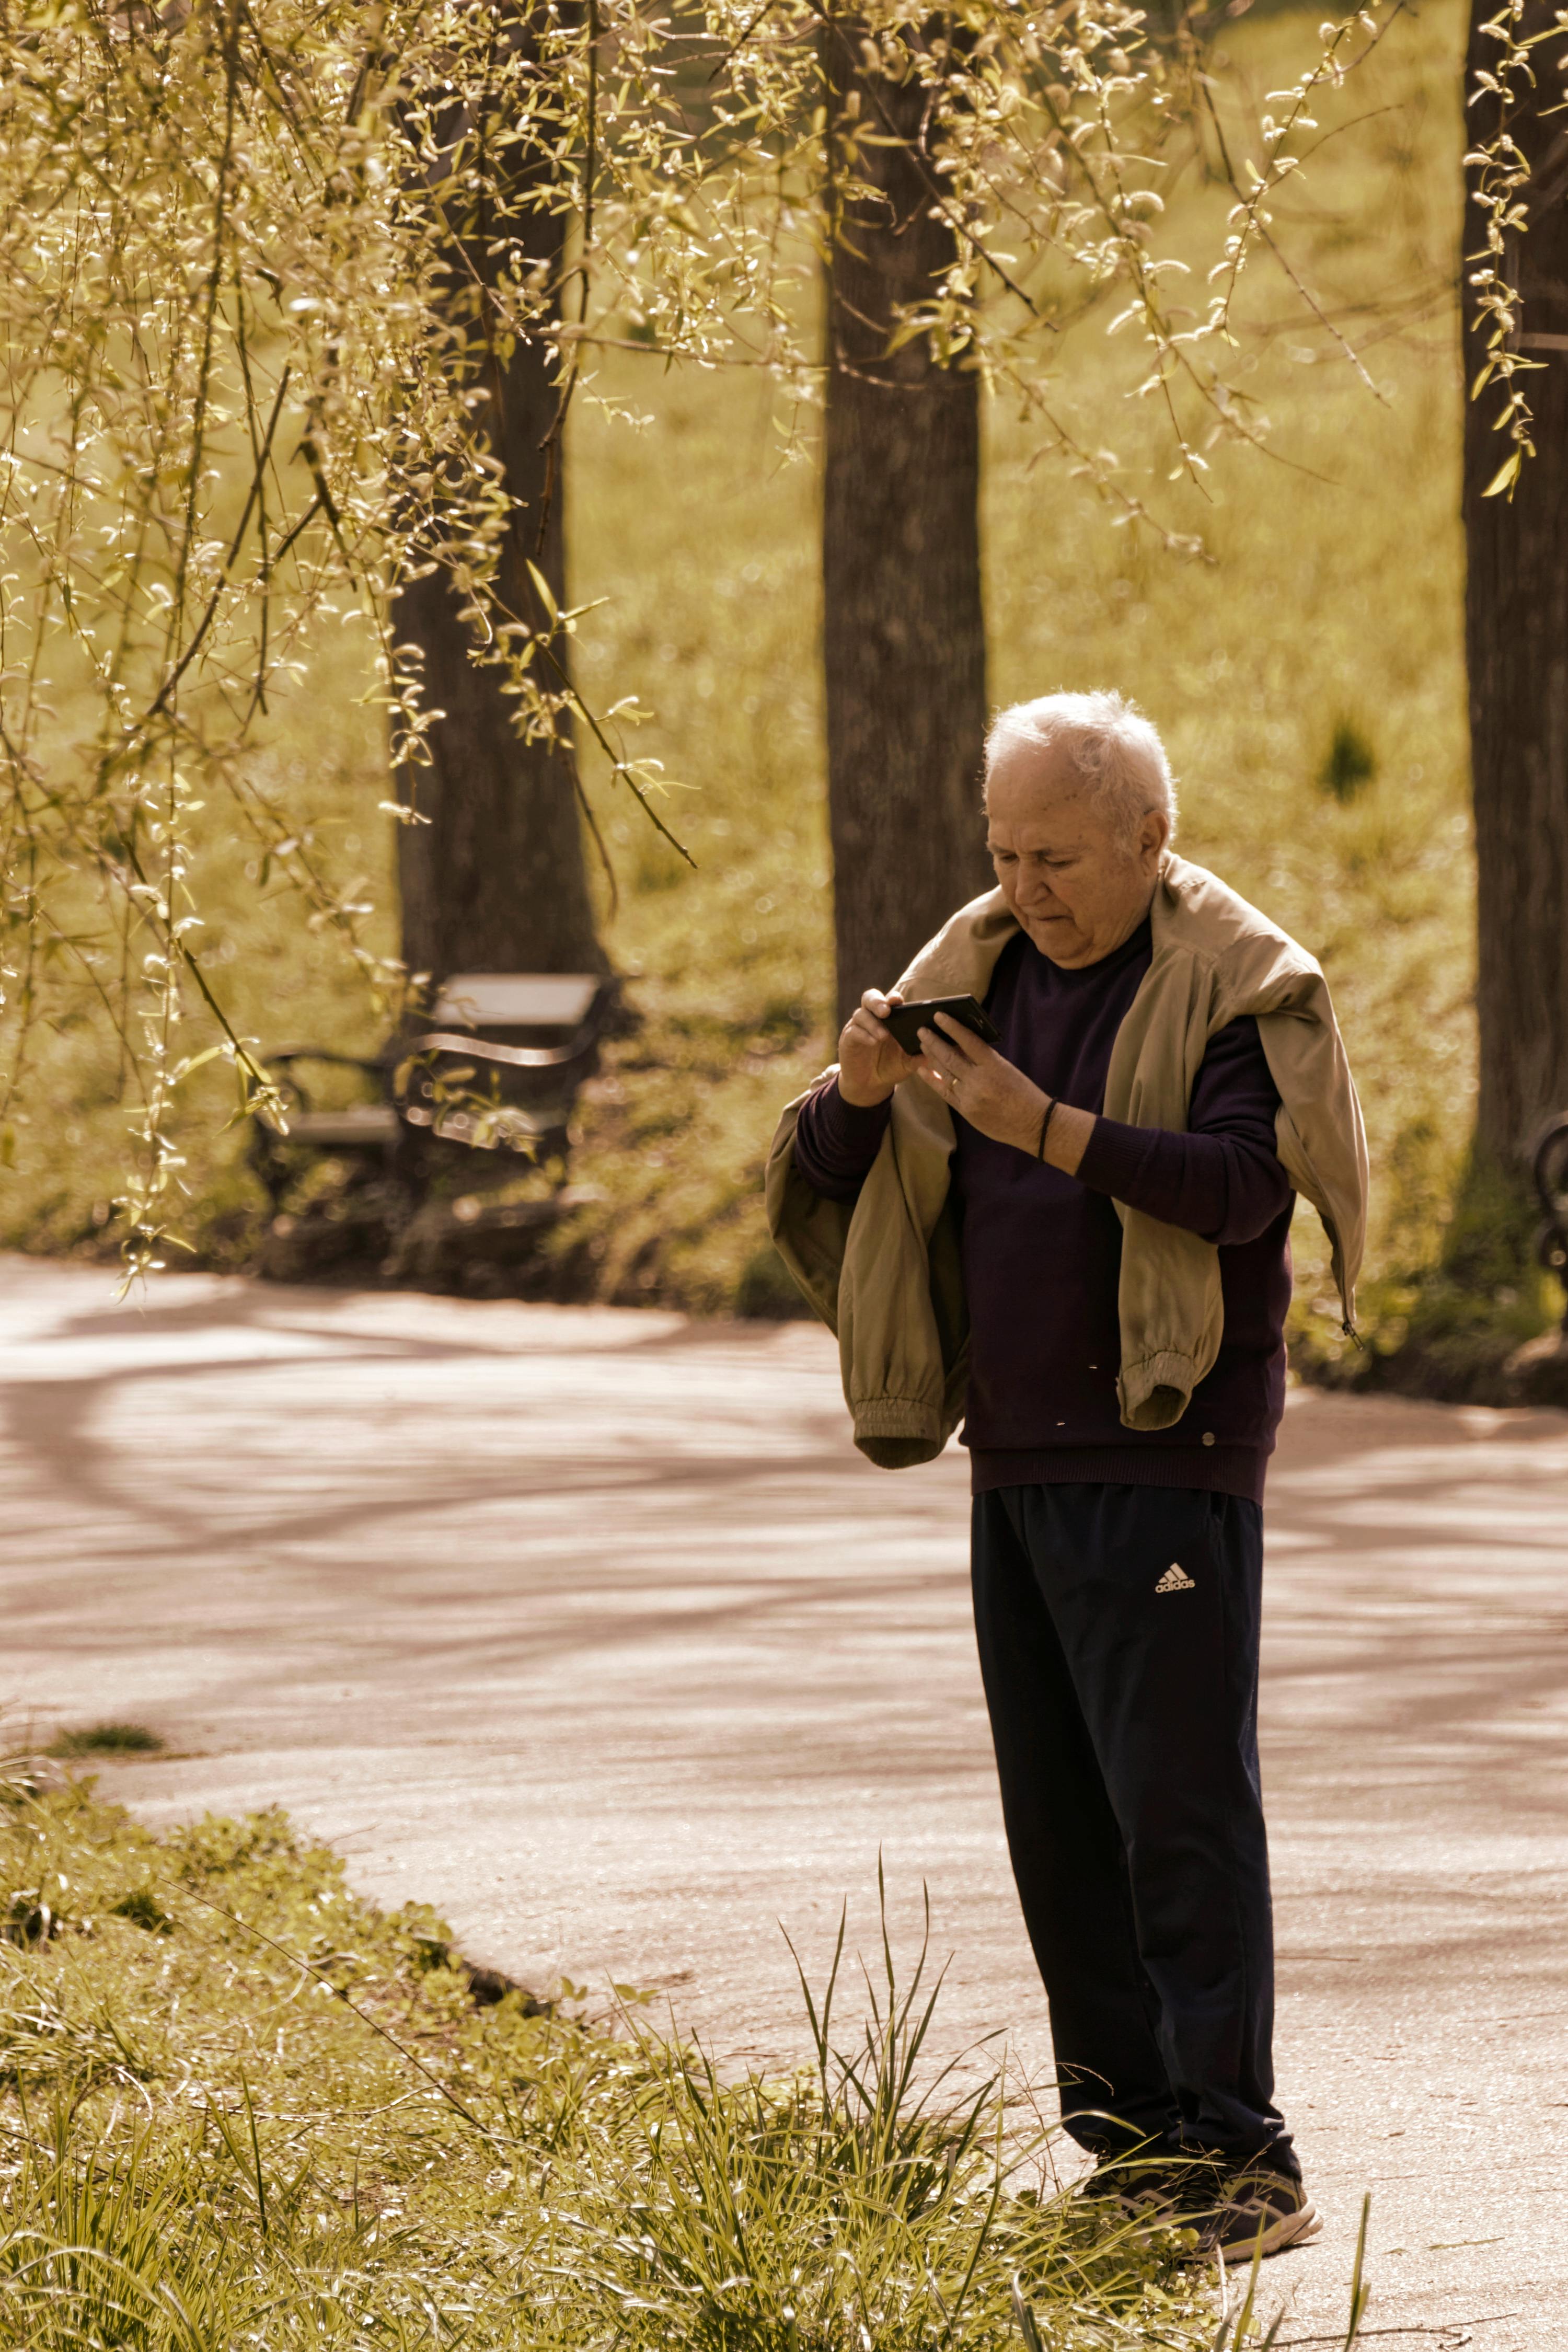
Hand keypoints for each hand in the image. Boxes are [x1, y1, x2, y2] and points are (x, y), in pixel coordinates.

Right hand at [837, 990, 922, 1106]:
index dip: (894, 998)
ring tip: (883, 1035)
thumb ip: (919, 1056)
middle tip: (886, 1011)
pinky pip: (853, 1031)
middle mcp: (872, 1018)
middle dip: (878, 1002)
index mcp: (889, 1019)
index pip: (890, 1001)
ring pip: (860, 1014)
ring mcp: (858, 1027)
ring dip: (873, 1023)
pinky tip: (873, 1042)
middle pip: (870, 998)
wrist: (870, 1085)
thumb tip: (934, 1051)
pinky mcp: (848, 1039)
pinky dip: (864, 1035)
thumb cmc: (891, 1068)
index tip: (899, 1001)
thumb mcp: (908, 1063)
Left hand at [916, 1013, 1048, 1153]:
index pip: (968, 1040)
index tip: (939, 1015)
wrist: (1034, 1124)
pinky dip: (932, 1080)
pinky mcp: (966, 1111)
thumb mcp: (1007, 1070)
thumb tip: (960, 1046)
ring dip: (931, 1057)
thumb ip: (984, 1060)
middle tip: (921, 1030)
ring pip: (945, 1073)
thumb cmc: (1024, 1093)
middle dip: (933, 1042)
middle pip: (950, 1057)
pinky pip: (944, 1092)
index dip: (952, 1027)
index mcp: (994, 1065)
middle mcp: (979, 1080)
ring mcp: (971, 1097)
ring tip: (922, 1045)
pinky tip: (922, 1070)